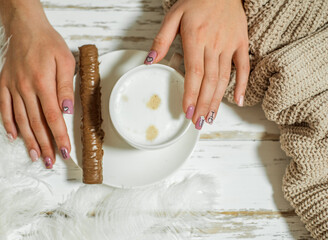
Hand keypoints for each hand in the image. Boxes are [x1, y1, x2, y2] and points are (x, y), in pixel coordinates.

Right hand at [0, 6, 74, 167]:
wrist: (26, 28)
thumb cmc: (48, 43)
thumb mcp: (65, 61)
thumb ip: (66, 87)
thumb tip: (68, 110)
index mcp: (44, 84)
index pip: (54, 118)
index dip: (59, 137)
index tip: (65, 152)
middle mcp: (26, 89)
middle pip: (37, 124)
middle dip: (45, 145)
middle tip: (50, 162)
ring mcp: (13, 88)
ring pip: (21, 120)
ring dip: (28, 140)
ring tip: (34, 156)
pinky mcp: (4, 84)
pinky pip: (4, 108)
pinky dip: (8, 124)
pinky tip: (13, 137)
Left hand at [145, 0, 249, 128]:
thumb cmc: (196, 0)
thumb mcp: (173, 15)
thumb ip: (161, 39)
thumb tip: (150, 61)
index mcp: (196, 38)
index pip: (194, 73)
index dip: (191, 95)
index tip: (187, 112)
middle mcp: (214, 44)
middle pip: (209, 81)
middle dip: (202, 104)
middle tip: (197, 123)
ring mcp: (230, 45)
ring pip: (224, 78)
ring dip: (217, 100)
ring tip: (210, 118)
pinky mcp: (242, 43)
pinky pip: (244, 67)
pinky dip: (242, 85)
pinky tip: (238, 102)